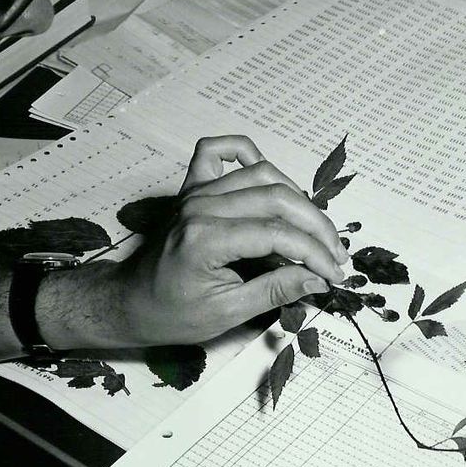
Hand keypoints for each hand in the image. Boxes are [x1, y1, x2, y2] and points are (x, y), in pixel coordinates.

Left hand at [107, 135, 348, 345]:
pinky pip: (219, 152)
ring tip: (315, 229)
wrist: (129, 303)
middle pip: (278, 198)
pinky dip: (247, 154)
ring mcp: (195, 192)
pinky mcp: (192, 187)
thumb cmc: (172, 314)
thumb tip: (319, 279)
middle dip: (316, 227)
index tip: (336, 274)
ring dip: (297, 197)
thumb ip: (275, 291)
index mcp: (205, 239)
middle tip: (336, 255)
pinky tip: (268, 178)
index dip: (315, 253)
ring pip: (262, 173)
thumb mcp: (227, 313)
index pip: (278, 233)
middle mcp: (201, 206)